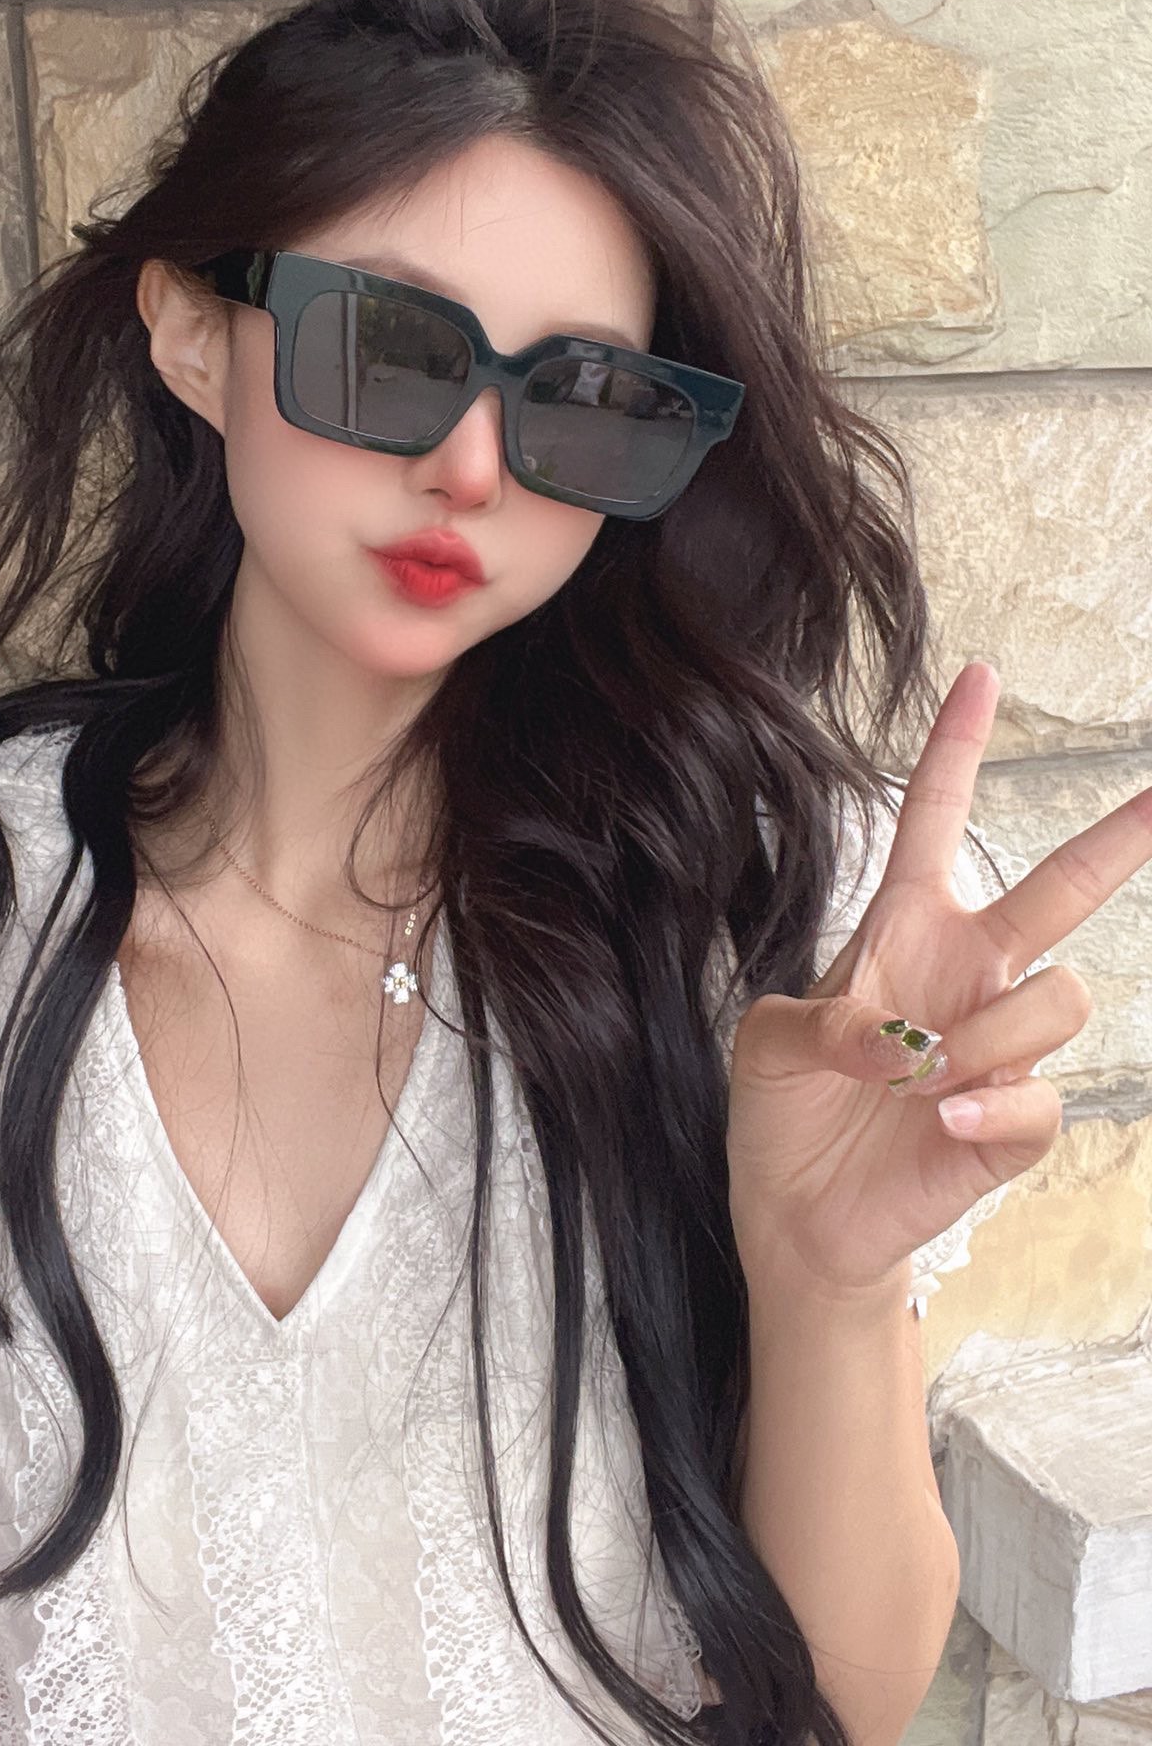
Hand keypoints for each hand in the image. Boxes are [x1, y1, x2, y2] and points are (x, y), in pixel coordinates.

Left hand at [726, 661, 1151, 1302]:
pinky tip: (938, 1122)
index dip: (955, 748)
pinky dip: (987, 1110)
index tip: (978, 676)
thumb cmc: (786, 1111)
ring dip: (989, 1035)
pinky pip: (1041, 1098)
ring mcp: (999, 1047)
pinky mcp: (1014, 1122)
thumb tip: (899, 1040)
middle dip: (1118, 841)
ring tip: (919, 1078)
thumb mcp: (769, 1042)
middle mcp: (967, 975)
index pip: (935, 820)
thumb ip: (822, 1020)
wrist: (796, 1211)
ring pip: (1063, 997)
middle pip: (1061, 890)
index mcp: (903, 931)